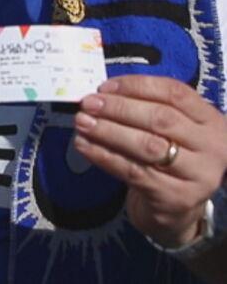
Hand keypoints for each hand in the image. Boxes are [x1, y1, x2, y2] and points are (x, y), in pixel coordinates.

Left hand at [74, 75, 226, 246]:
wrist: (177, 208)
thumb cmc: (167, 157)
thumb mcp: (170, 130)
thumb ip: (145, 108)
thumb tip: (101, 94)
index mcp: (210, 120)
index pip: (175, 93)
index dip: (137, 86)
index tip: (104, 86)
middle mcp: (212, 147)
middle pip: (161, 118)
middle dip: (119, 108)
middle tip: (88, 104)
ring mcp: (198, 175)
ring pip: (147, 145)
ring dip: (108, 131)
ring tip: (82, 123)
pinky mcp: (176, 198)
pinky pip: (133, 171)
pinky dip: (104, 156)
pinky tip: (84, 146)